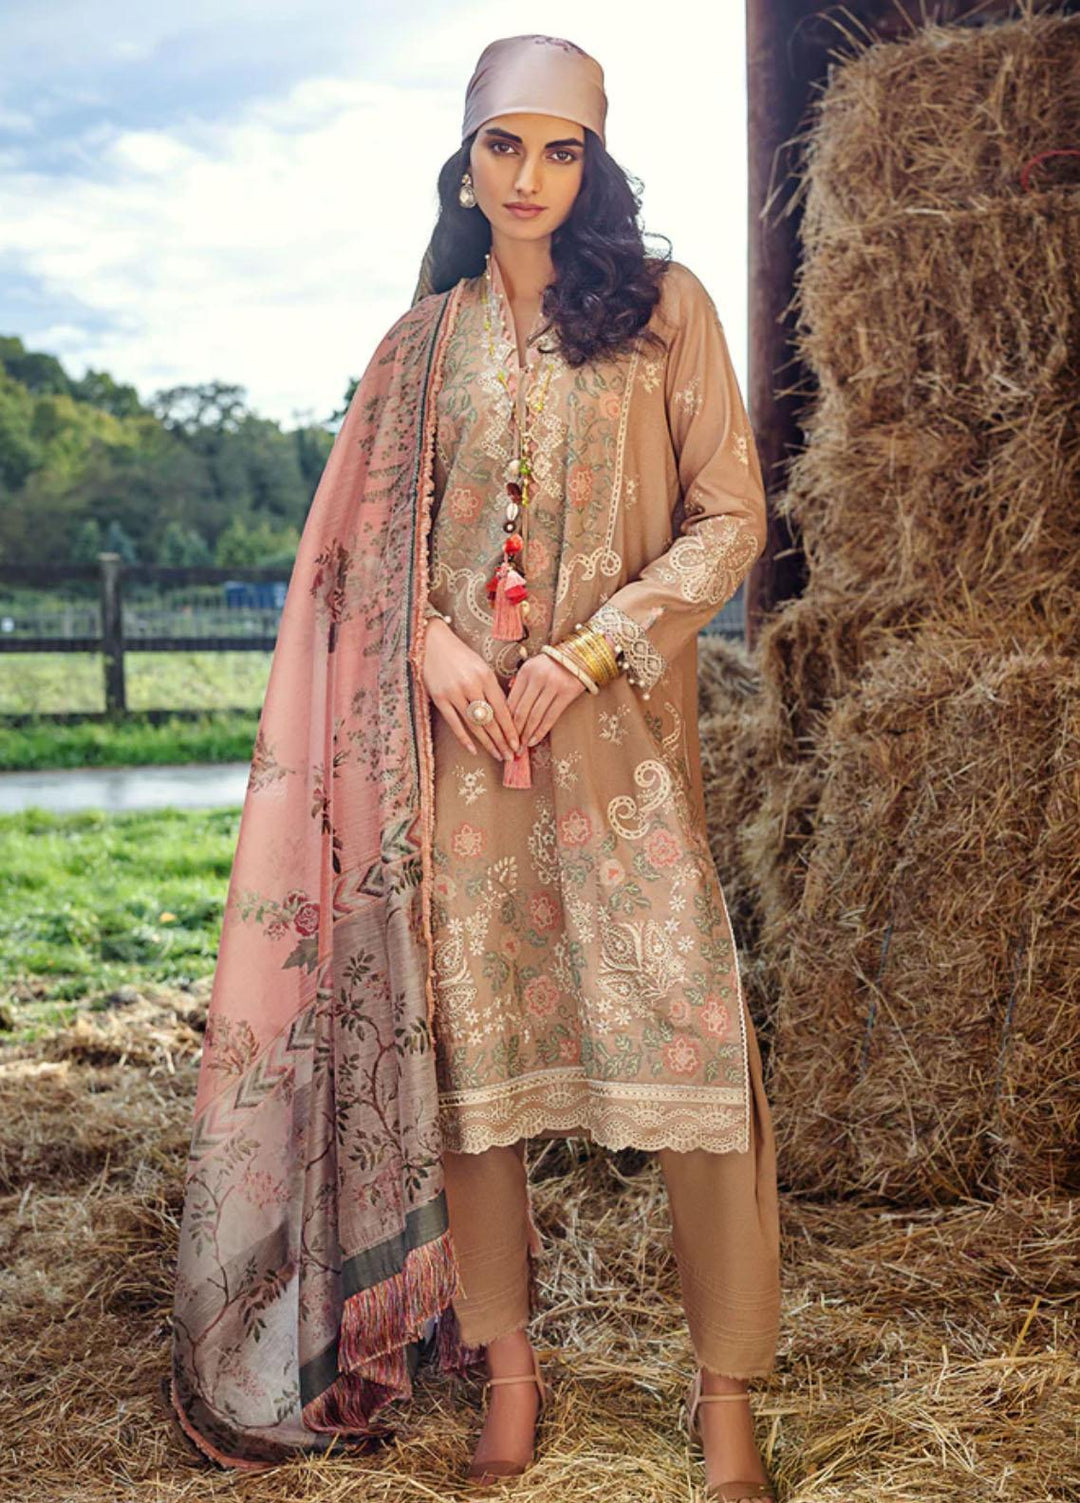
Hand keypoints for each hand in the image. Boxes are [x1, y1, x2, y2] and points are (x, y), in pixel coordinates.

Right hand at [422, 618, 521, 761]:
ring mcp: (454, 693)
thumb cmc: (460, 654)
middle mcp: (471, 686)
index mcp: (485, 676)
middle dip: (502, 740)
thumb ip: (492, 687)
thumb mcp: (481, 666)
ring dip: (487, 743)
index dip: (511, 729)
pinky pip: (454, 723)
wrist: (432, 642)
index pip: (502, 709)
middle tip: (511, 756)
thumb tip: (505, 713)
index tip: (518, 743)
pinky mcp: (439, 699)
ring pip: (475, 725)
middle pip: (491, 720)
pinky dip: (464, 738)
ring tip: (497, 755)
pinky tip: (473, 750)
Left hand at [507, 651, 587, 746]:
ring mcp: (553, 685)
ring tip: (521, 747)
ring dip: (526, 734)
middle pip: (521, 710)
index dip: (505, 720)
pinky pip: (550, 717)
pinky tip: (534, 740)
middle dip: (514, 731)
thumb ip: (520, 685)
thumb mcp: (532, 669)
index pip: (511, 700)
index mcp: (525, 671)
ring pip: (535, 716)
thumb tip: (507, 712)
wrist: (579, 656)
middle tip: (510, 746)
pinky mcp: (566, 693)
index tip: (501, 734)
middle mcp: (538, 678)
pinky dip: (541, 731)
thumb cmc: (551, 665)